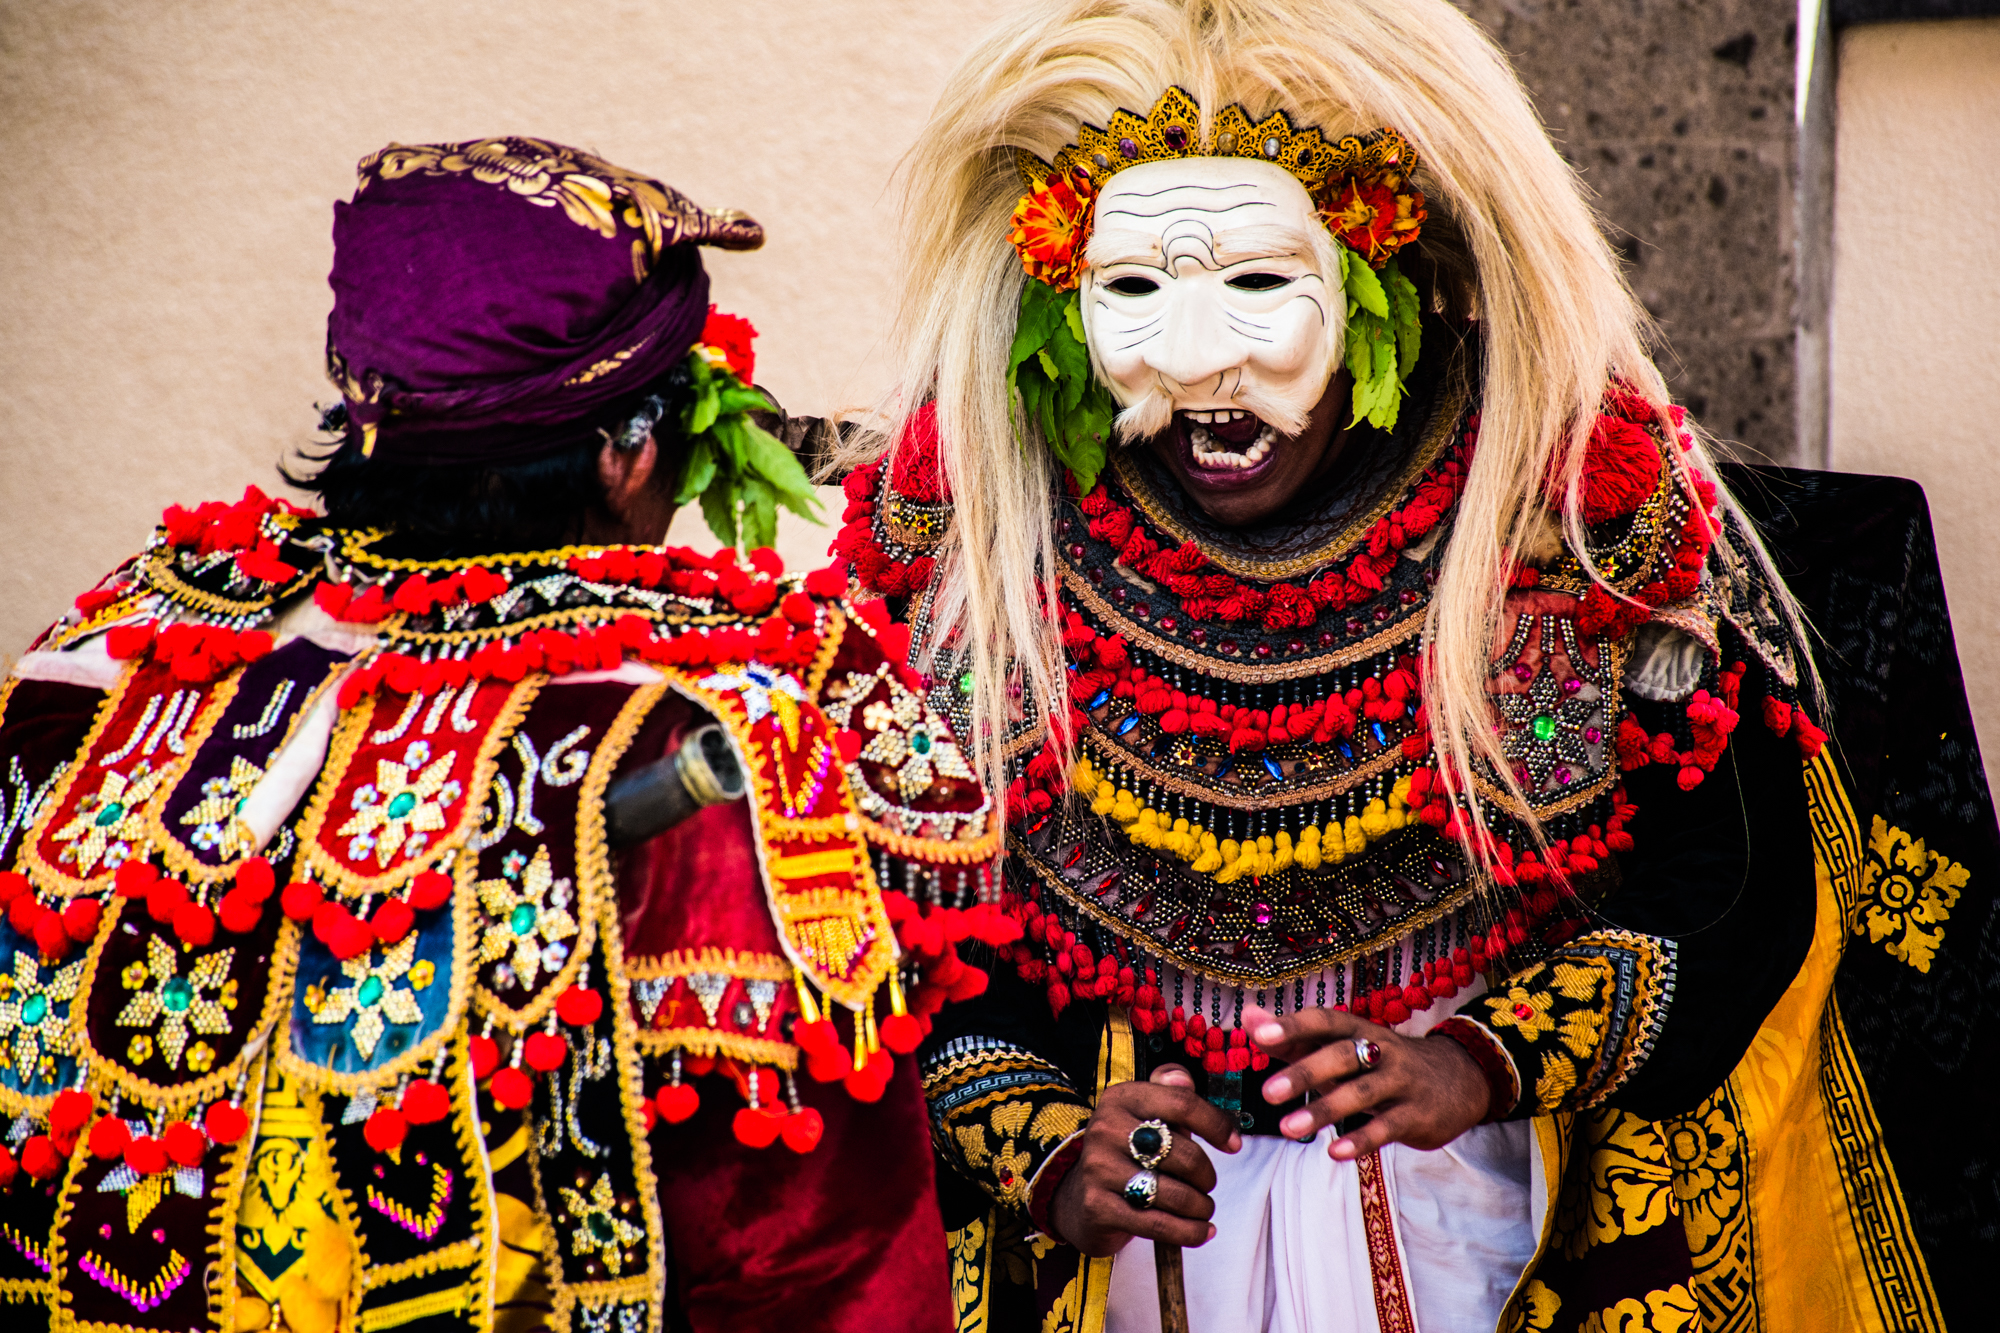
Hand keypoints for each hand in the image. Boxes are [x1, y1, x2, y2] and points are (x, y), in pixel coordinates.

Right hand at [1047, 1064, 1241, 1256]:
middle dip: (1207, 1176)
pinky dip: (1189, 1232)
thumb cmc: (1125, 1154)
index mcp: (1121, 1098)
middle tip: (1206, 1185)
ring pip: (1175, 1194)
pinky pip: (1159, 1224)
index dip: (1216, 1125)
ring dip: (1200, 1207)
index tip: (1234, 1144)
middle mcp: (1106, 1128)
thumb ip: (1169, 1093)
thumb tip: (1183, 1078)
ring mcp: (1099, 1168)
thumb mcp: (1142, 1115)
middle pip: (1184, 1154)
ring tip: (1202, 1208)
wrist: (1078, 1197)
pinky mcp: (1098, 1206)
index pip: (1182, 1103)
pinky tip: (1202, 1231)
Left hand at [1249, 1004, 1487, 1160]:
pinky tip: (1334, 1153)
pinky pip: (1387, 1128)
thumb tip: (1248, 1018)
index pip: (1324, 1021)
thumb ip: (1294, 1037)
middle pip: (1341, 1056)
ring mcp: (1401, 1082)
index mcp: (1358, 1030)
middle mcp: (1381, 1050)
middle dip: (1304, 1072)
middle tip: (1267, 1092)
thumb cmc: (1382, 1062)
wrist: (1458, 1080)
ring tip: (1288, 1128)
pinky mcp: (1416, 1116)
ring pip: (1361, 1094)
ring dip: (1324, 1110)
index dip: (1294, 1026)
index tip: (1261, 1035)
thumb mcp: (1343, 1046)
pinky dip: (1361, 1140)